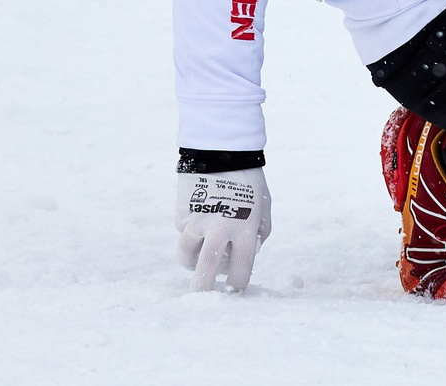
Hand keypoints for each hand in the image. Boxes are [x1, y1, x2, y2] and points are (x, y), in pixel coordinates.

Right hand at [177, 164, 271, 291]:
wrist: (222, 150)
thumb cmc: (248, 180)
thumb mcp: (263, 205)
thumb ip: (259, 232)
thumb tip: (249, 255)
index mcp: (245, 229)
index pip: (241, 270)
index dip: (237, 285)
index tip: (234, 290)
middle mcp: (220, 229)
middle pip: (206, 271)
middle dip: (204, 289)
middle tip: (203, 295)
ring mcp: (197, 221)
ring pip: (186, 255)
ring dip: (190, 261)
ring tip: (195, 261)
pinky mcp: (182, 212)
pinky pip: (183, 231)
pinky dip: (190, 231)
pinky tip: (199, 217)